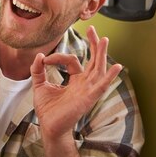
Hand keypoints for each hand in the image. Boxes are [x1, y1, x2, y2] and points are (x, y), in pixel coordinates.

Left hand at [30, 26, 121, 140]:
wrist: (49, 127)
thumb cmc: (48, 109)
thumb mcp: (40, 85)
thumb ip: (38, 70)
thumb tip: (39, 55)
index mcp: (75, 80)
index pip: (72, 60)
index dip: (58, 56)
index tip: (44, 59)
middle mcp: (84, 83)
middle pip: (93, 61)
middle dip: (94, 45)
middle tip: (92, 29)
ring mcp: (87, 90)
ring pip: (98, 69)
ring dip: (101, 54)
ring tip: (104, 39)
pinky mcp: (88, 98)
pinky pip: (101, 86)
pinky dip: (109, 77)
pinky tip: (117, 67)